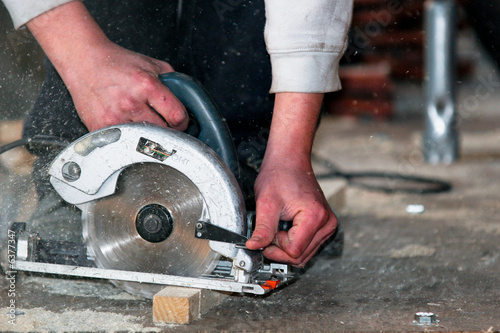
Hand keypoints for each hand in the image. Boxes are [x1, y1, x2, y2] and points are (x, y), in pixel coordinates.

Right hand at [27, 1, 187, 131]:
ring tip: (146, 125)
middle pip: (163, 133)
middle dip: (169, 131)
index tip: (180, 122)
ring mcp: (115, 118)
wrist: (83, 61)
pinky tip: (128, 127)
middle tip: (165, 126)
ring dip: (149, 136)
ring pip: (145, 140)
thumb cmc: (117, 63)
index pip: (177, 117)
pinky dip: (129, 138)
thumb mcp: (152, 65)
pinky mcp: (101, 128)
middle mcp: (131, 103)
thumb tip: (189, 102)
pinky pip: (124, 142)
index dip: (183, 122)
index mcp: (147, 86)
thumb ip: (173, 82)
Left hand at [246, 160, 336, 266]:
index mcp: (315, 217)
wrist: (289, 161)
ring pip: (304, 254)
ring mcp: (327, 226)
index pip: (294, 252)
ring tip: (278, 227)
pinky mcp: (323, 227)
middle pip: (300, 256)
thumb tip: (253, 247)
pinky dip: (293, 242)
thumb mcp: (267, 202)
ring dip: (286, 246)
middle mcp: (327, 224)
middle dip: (280, 249)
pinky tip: (286, 228)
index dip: (276, 247)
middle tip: (270, 231)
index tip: (267, 234)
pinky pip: (307, 246)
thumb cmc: (280, 175)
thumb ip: (262, 228)